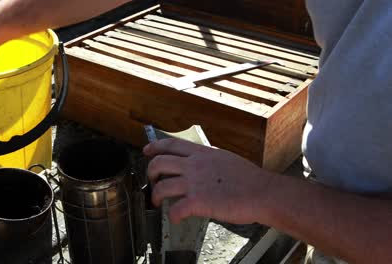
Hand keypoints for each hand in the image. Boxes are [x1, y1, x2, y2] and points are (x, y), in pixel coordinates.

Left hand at [144, 138, 272, 224]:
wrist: (262, 192)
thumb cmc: (249, 179)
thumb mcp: (225, 158)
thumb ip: (208, 159)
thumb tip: (200, 162)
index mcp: (202, 153)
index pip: (171, 144)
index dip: (155, 146)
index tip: (148, 150)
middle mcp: (194, 165)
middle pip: (159, 163)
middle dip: (150, 173)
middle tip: (152, 180)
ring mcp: (195, 183)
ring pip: (161, 186)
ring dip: (155, 196)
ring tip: (158, 201)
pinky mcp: (198, 202)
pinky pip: (175, 209)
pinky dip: (172, 216)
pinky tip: (176, 218)